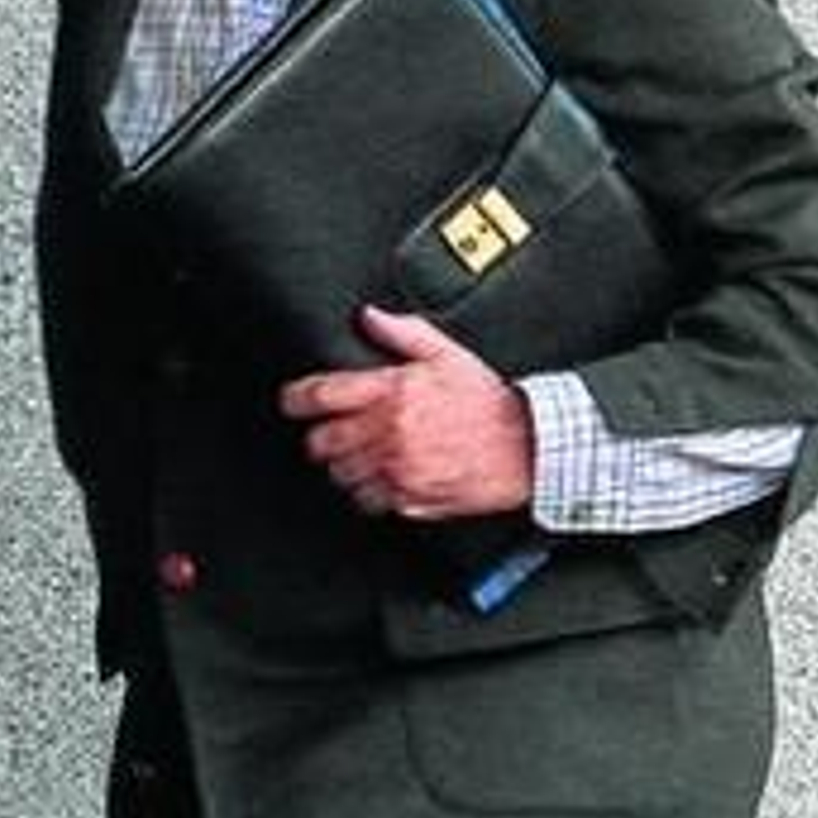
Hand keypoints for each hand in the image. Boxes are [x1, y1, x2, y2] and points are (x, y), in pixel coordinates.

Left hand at [278, 305, 533, 519]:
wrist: (526, 446)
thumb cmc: (488, 402)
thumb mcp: (447, 354)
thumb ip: (403, 333)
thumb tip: (370, 317)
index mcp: (391, 393)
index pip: (320, 395)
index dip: (295, 399)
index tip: (292, 402)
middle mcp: (387, 434)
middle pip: (320, 442)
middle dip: (320, 436)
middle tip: (331, 432)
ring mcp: (395, 470)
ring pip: (340, 475)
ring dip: (344, 464)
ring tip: (361, 455)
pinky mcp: (408, 499)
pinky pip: (367, 501)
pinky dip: (369, 491)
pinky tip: (383, 477)